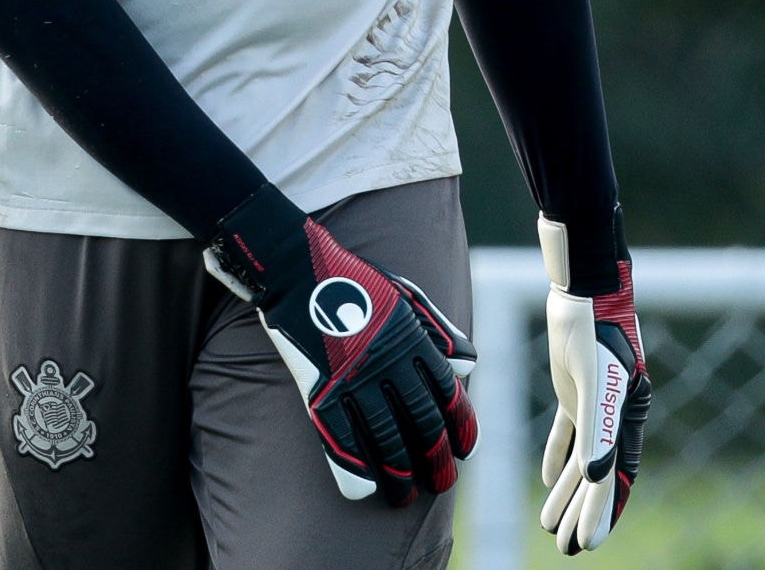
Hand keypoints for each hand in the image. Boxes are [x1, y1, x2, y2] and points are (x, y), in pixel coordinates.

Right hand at [206, 182, 477, 504]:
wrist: (296, 269)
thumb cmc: (354, 279)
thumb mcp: (405, 295)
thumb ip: (438, 331)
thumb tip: (468, 367)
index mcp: (411, 339)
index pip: (447, 394)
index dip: (461, 427)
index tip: (465, 450)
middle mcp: (387, 363)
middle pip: (422, 425)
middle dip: (436, 461)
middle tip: (441, 483)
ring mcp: (352, 379)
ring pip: (385, 440)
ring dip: (399, 474)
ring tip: (405, 495)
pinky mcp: (319, 390)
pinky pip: (340, 439)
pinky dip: (355, 468)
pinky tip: (366, 490)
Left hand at [538, 213, 651, 552]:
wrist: (583, 292)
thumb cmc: (592, 333)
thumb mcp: (593, 384)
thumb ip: (597, 430)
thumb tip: (595, 478)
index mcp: (625, 420)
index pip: (613, 479)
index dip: (602, 513)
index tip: (588, 544)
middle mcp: (612, 417)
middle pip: (597, 477)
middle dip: (582, 514)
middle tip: (565, 549)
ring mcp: (593, 404)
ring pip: (581, 459)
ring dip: (567, 492)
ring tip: (550, 524)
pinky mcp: (574, 390)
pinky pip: (569, 433)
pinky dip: (559, 457)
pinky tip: (550, 480)